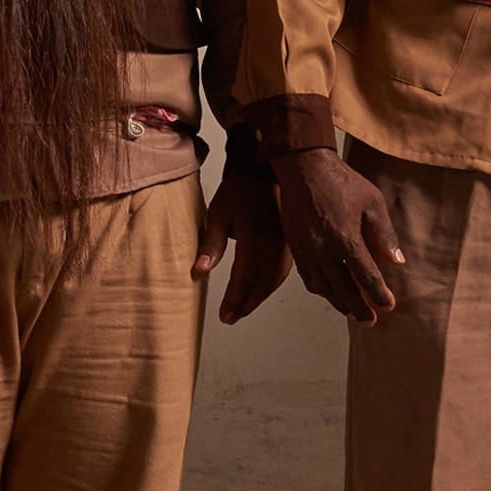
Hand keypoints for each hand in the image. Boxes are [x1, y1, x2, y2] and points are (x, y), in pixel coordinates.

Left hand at [195, 172, 292, 323]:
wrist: (261, 172)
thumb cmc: (239, 191)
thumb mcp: (218, 215)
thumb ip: (211, 244)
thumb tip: (201, 269)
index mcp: (255, 240)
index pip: (243, 279)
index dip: (233, 300)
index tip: (225, 314)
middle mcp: (273, 246)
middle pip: (261, 286)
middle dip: (246, 305)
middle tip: (231, 318)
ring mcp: (284, 245)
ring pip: (274, 281)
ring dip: (259, 298)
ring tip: (244, 308)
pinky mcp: (289, 242)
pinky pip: (283, 271)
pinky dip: (271, 285)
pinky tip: (262, 289)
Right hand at [272, 148, 405, 322]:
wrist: (303, 167)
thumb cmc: (340, 180)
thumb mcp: (372, 202)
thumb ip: (384, 234)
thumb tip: (398, 260)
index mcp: (346, 238)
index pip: (366, 276)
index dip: (379, 293)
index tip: (388, 305)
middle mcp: (324, 249)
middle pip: (343, 289)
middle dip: (359, 307)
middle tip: (370, 320)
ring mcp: (306, 249)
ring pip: (323, 287)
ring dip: (338, 303)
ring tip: (351, 312)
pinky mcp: (295, 246)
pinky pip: (307, 276)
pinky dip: (320, 289)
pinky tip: (329, 292)